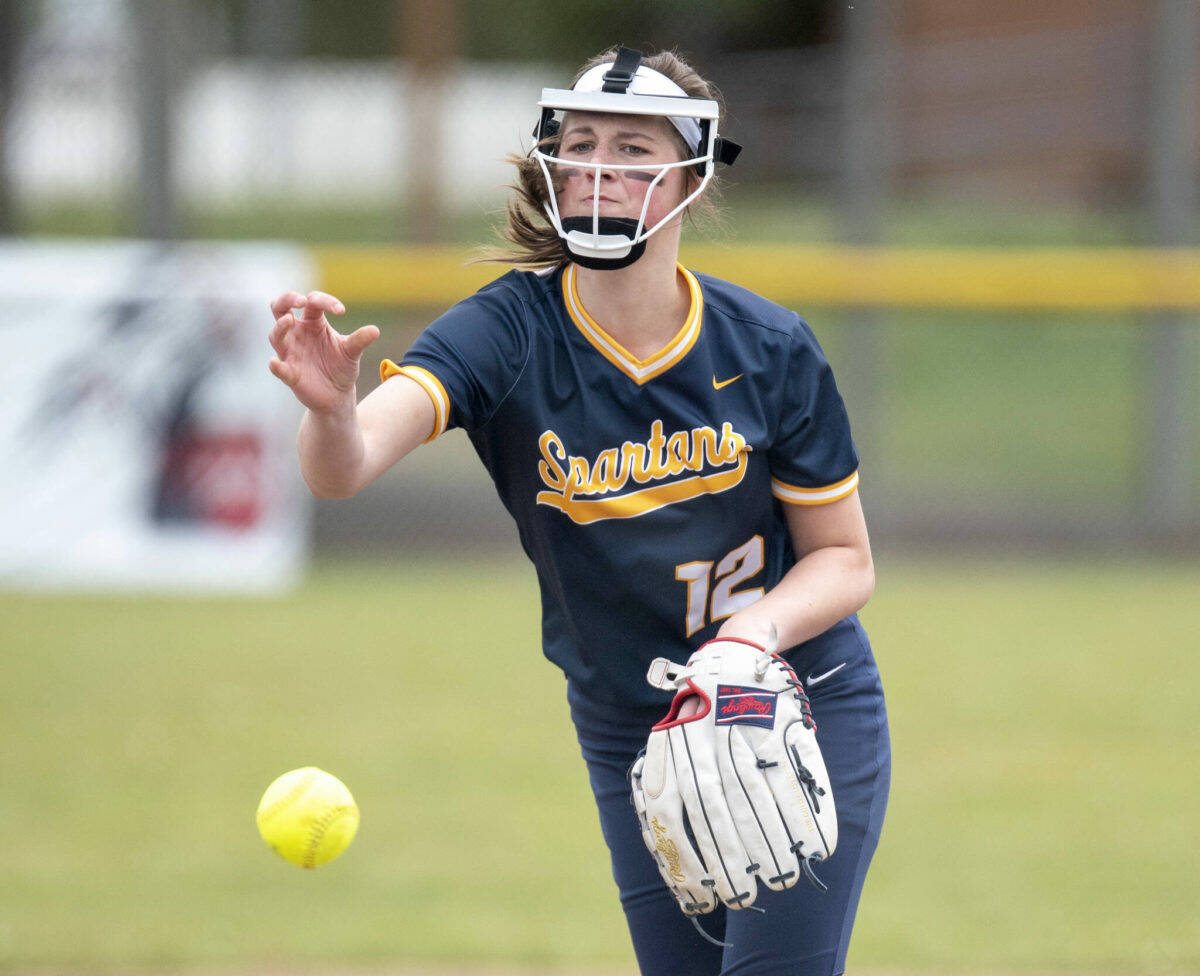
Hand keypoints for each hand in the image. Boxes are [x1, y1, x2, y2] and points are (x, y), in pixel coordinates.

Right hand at [268, 290, 379, 413]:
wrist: (338, 394)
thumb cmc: (340, 366)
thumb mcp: (352, 352)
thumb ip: (360, 340)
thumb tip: (376, 330)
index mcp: (313, 322)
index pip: (313, 302)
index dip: (325, 301)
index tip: (342, 311)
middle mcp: (297, 333)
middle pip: (280, 308)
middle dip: (287, 299)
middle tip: (301, 300)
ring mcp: (290, 352)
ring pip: (276, 335)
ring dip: (280, 327)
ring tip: (289, 320)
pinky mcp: (290, 373)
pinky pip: (279, 368)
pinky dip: (276, 366)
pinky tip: (274, 362)